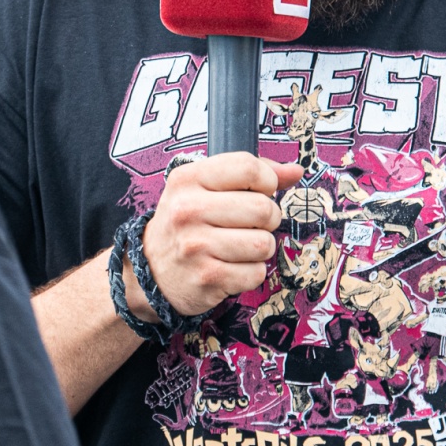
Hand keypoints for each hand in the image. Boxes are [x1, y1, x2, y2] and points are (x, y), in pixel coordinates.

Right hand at [134, 154, 300, 318]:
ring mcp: (196, 246)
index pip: (248, 167)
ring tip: (242, 246)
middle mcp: (188, 210)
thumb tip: (295, 171)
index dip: (267, 179)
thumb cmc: (186, 224)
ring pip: (264, 243)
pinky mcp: (207, 278)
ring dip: (262, 247)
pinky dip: (252, 272)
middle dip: (269, 218)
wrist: (149, 270)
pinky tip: (233, 266)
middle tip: (254, 224)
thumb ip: (250, 175)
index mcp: (188, 179)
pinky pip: (256, 273)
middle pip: (263, 207)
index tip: (262, 190)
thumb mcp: (204, 188)